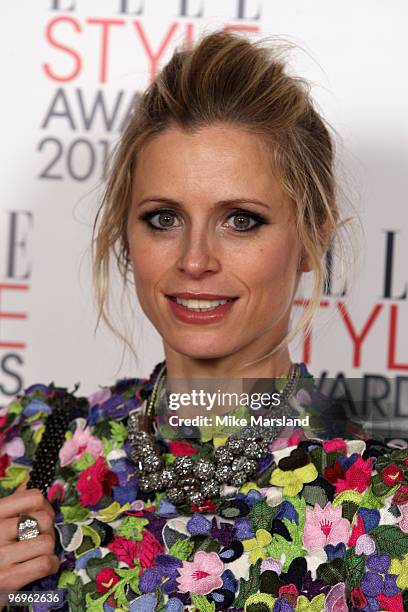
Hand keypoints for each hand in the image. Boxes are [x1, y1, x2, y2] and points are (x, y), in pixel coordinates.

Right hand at [0, 487, 58, 606]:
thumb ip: (11, 504)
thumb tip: (28, 482)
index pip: (34, 497)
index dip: (45, 506)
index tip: (41, 515)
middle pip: (44, 519)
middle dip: (48, 529)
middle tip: (40, 537)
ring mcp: (1, 556)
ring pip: (47, 542)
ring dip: (49, 549)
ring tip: (38, 553)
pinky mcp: (8, 579)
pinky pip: (45, 563)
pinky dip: (51, 565)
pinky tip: (43, 566)